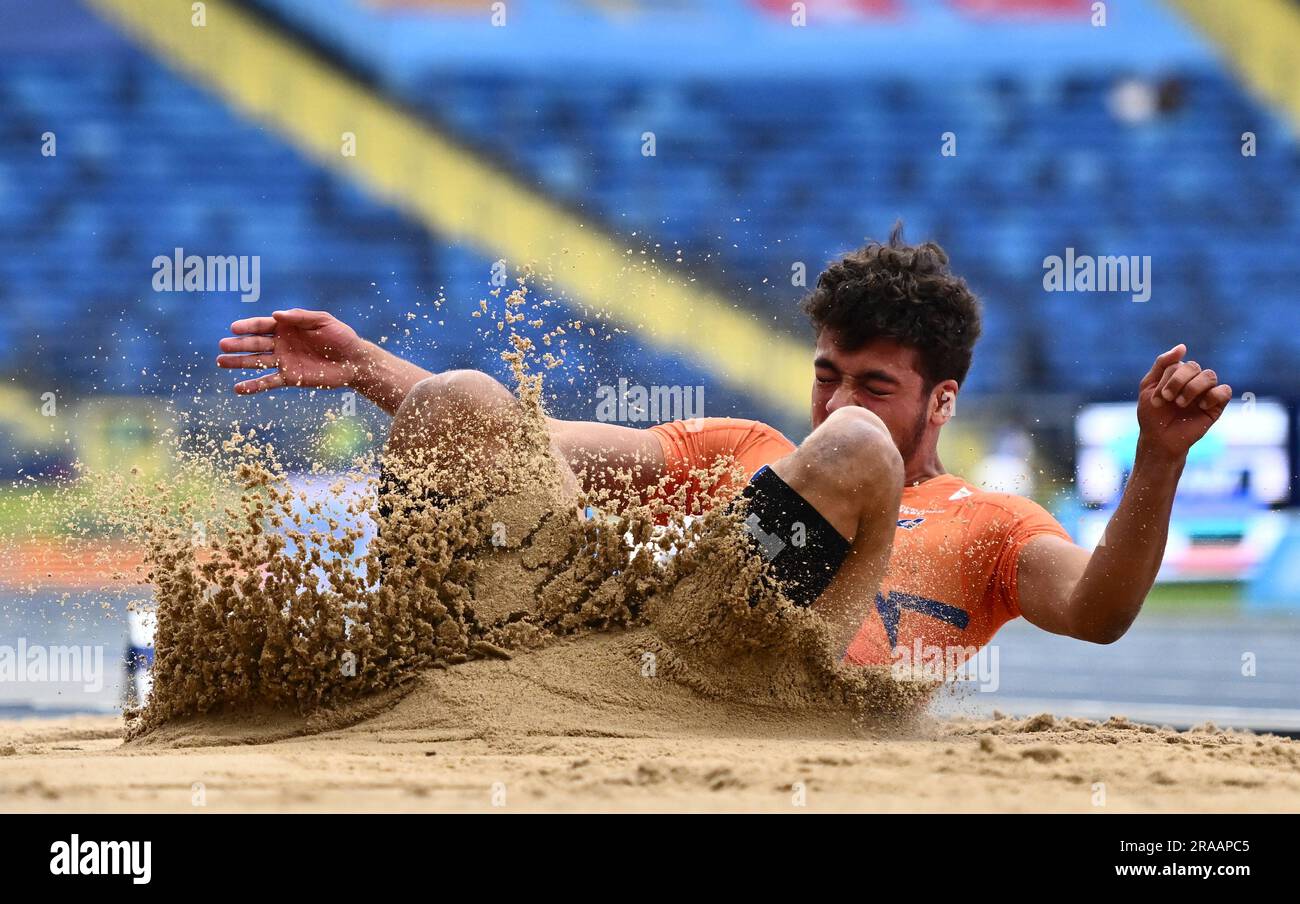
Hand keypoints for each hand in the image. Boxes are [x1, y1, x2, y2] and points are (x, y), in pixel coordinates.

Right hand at [217, 309, 365, 394]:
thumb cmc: (341, 337)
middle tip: (222, 346)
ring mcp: (284, 361)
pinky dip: (253, 386)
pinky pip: (268, 382)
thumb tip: (276, 314)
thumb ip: (300, 317)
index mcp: (287, 327)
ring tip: (221, 362)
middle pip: (255, 344)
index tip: (234, 328)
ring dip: (239, 362)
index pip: (262, 325)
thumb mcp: (323, 321)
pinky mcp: (290, 378)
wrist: (354, 361)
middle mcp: (282, 344)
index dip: (248, 326)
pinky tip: (238, 388)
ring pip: (257, 362)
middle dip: (238, 345)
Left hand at [1136, 344, 1231, 458]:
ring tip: (1180, 404)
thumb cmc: (1152, 414)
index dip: (1166, 379)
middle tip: (1168, 399)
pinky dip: (1212, 396)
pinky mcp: (1217, 406)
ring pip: (1209, 375)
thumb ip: (1163, 363)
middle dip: (1177, 382)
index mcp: (1178, 374)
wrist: (1159, 439)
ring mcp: (1206, 392)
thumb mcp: (1148, 386)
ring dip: (1192, 389)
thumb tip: (1183, 346)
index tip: (1156, 399)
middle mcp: (1194, 380)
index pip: (1177, 363)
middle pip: (1193, 366)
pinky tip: (1200, 407)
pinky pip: (1225, 391)